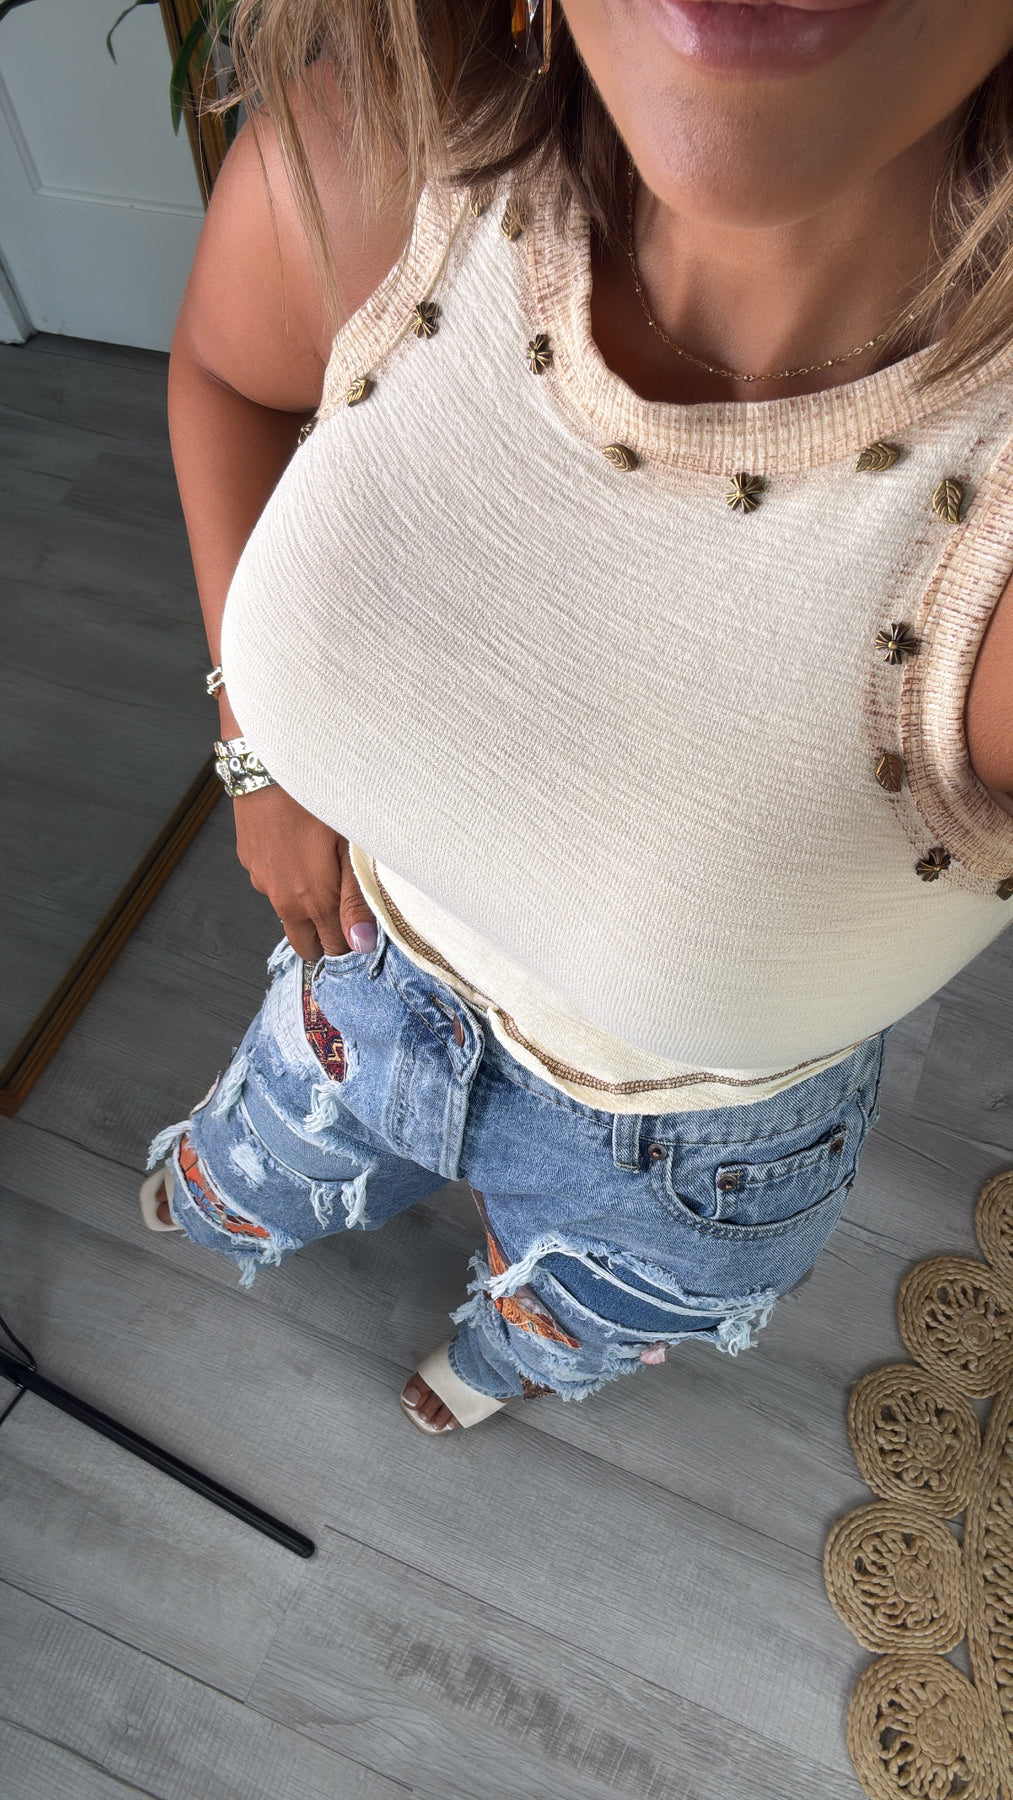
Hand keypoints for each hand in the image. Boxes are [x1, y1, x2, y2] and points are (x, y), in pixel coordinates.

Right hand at [232, 783, 375, 961]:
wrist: (269, 768)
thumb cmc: (318, 803)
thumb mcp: (350, 849)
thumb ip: (356, 899)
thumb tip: (362, 944)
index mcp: (313, 901)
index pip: (333, 948)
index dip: (350, 942)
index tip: (362, 927)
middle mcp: (283, 900)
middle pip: (305, 944)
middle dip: (325, 937)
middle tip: (344, 911)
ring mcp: (262, 882)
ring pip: (287, 913)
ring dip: (305, 906)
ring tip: (323, 872)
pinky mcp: (248, 862)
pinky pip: (271, 883)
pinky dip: (286, 879)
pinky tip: (298, 851)